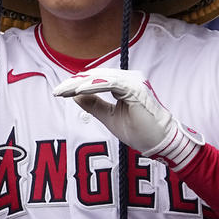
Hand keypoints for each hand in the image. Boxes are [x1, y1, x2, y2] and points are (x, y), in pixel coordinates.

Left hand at [53, 68, 203, 170]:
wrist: (161, 142)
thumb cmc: (140, 131)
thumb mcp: (110, 117)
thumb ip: (94, 105)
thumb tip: (74, 95)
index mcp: (124, 84)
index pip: (96, 79)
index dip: (77, 84)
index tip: (60, 92)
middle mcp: (129, 78)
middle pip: (96, 75)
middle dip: (74, 83)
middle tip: (57, 91)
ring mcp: (133, 81)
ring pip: (100, 77)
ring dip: (79, 84)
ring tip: (63, 91)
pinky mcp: (134, 88)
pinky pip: (109, 83)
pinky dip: (92, 86)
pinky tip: (78, 91)